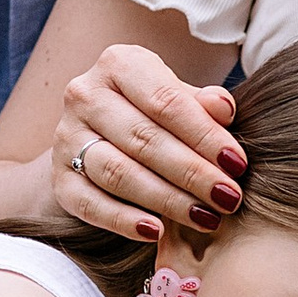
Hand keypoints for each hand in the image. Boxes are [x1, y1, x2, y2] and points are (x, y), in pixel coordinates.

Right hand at [52, 44, 245, 242]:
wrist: (100, 131)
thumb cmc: (153, 110)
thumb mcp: (178, 94)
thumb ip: (202, 103)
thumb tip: (224, 109)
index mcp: (118, 64)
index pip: (165, 101)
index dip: (204, 135)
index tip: (238, 164)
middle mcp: (84, 96)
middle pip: (143, 139)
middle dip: (192, 172)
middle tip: (228, 198)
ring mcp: (66, 138)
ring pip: (117, 173)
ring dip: (166, 200)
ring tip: (205, 217)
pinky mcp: (59, 178)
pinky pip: (90, 204)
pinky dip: (123, 221)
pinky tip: (156, 232)